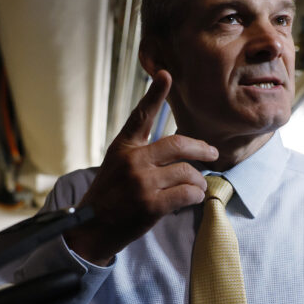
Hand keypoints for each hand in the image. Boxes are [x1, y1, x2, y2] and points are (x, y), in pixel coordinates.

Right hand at [64, 71, 217, 264]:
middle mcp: (132, 160)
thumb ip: (141, 153)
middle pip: (178, 144)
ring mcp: (142, 183)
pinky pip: (187, 193)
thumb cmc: (108, 197)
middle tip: (213, 154)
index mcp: (123, 147)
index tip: (166, 75)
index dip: (154, 94)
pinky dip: (196, 196)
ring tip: (198, 185)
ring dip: (199, 180)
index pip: (141, 116)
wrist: (90, 228)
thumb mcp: (116, 165)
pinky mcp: (151, 205)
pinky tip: (194, 198)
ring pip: (187, 172)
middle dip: (202, 149)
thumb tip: (179, 150)